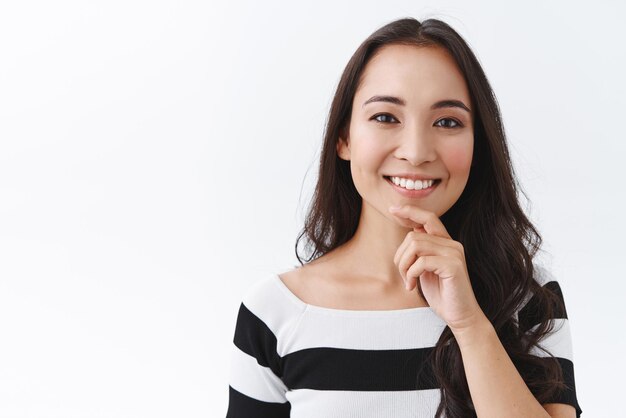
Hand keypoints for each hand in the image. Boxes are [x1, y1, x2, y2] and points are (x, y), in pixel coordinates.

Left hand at [388, 204, 487, 333]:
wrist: (460, 316)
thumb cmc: (442, 294)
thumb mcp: (426, 269)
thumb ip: (420, 251)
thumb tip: (410, 231)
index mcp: (446, 243)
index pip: (428, 218)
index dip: (410, 211)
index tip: (393, 209)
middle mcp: (452, 244)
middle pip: (414, 235)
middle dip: (400, 256)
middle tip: (404, 275)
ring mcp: (454, 253)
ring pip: (415, 245)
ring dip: (404, 265)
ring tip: (408, 281)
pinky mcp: (453, 266)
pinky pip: (421, 261)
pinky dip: (411, 274)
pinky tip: (413, 286)